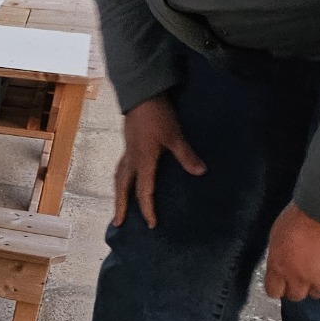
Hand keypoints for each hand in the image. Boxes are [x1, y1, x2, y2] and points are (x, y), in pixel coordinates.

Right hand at [114, 96, 207, 227]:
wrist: (141, 96)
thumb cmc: (158, 116)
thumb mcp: (175, 136)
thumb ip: (186, 156)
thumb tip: (201, 172)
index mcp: (143, 162)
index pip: (144, 191)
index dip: (148, 209)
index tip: (151, 224)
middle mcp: (132, 161)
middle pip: (122, 189)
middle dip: (121, 207)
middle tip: (118, 223)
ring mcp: (127, 153)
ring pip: (118, 178)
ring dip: (118, 194)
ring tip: (118, 205)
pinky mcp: (128, 145)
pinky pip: (121, 168)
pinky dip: (121, 179)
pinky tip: (124, 179)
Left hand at [264, 203, 319, 300]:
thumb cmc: (301, 215)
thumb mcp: (277, 234)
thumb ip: (278, 255)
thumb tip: (280, 264)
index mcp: (278, 267)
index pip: (274, 292)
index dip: (279, 287)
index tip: (284, 283)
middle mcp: (298, 277)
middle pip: (296, 296)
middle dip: (298, 287)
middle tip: (304, 275)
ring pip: (318, 292)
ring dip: (319, 283)